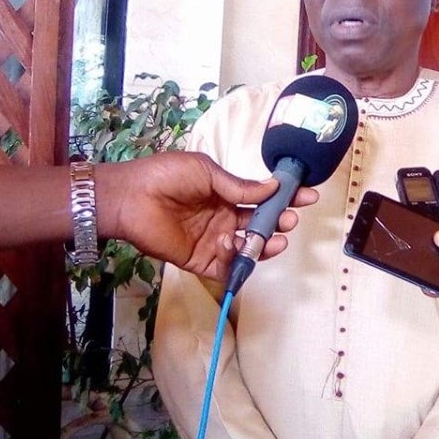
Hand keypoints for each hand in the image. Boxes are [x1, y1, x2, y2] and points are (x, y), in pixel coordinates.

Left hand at [98, 152, 318, 280]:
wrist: (131, 197)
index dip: (285, 197)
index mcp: (226, 194)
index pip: (262, 198)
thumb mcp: (206, 171)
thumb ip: (238, 185)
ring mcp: (214, 240)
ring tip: (277, 238)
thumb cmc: (166, 176)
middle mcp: (223, 219)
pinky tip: (240, 248)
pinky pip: (226, 267)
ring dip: (266, 244)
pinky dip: (238, 263)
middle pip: (260, 225)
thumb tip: (271, 187)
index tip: (307, 194)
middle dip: (280, 222)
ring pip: (248, 248)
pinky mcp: (200, 260)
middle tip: (291, 218)